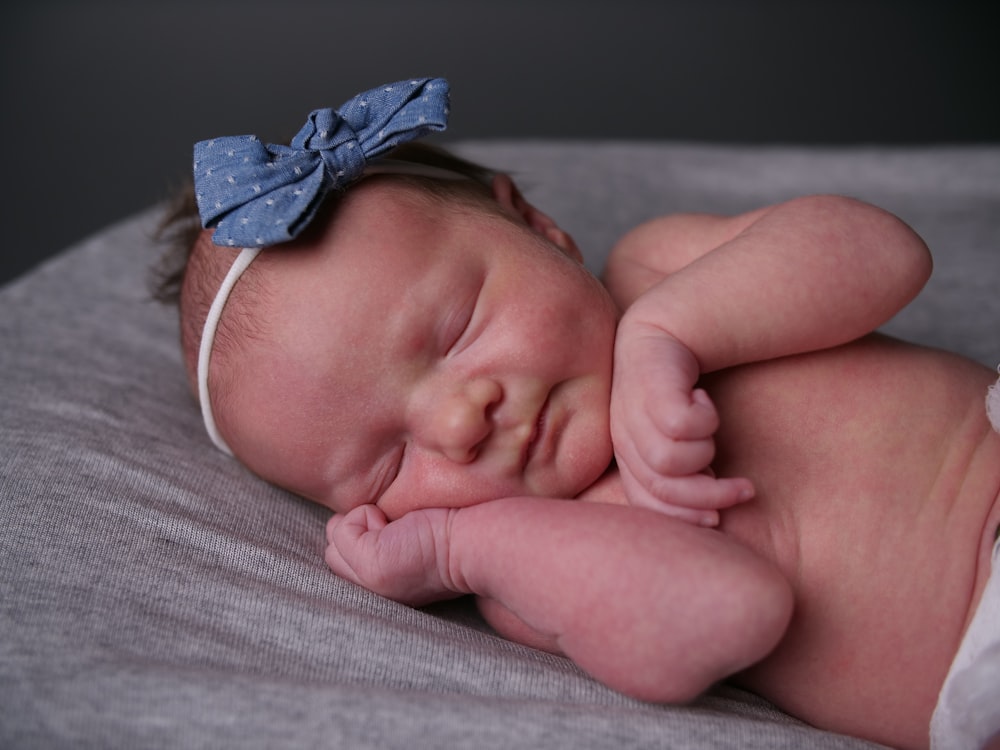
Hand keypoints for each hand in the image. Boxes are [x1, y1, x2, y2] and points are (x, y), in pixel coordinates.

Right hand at [324, 504, 464, 605]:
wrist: (478, 546)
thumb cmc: (455, 534)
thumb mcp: (411, 541)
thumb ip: (385, 540)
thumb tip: (366, 518)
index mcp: (385, 589)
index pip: (345, 564)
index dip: (359, 538)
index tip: (391, 530)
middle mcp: (375, 593)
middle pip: (334, 555)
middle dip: (356, 530)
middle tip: (395, 527)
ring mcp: (370, 582)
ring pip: (333, 543)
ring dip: (359, 522)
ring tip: (396, 525)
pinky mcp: (372, 565)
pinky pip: (342, 528)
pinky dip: (364, 514)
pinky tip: (398, 523)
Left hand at [610, 322, 752, 525]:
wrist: (666, 334)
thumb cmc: (679, 397)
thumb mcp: (678, 444)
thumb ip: (682, 479)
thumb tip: (709, 519)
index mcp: (624, 457)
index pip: (646, 506)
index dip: (685, 518)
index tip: (720, 517)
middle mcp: (620, 436)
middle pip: (659, 488)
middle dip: (709, 496)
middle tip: (744, 489)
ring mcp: (627, 409)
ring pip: (668, 459)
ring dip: (705, 451)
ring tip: (712, 431)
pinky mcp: (645, 383)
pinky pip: (680, 424)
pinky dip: (703, 418)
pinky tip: (704, 399)